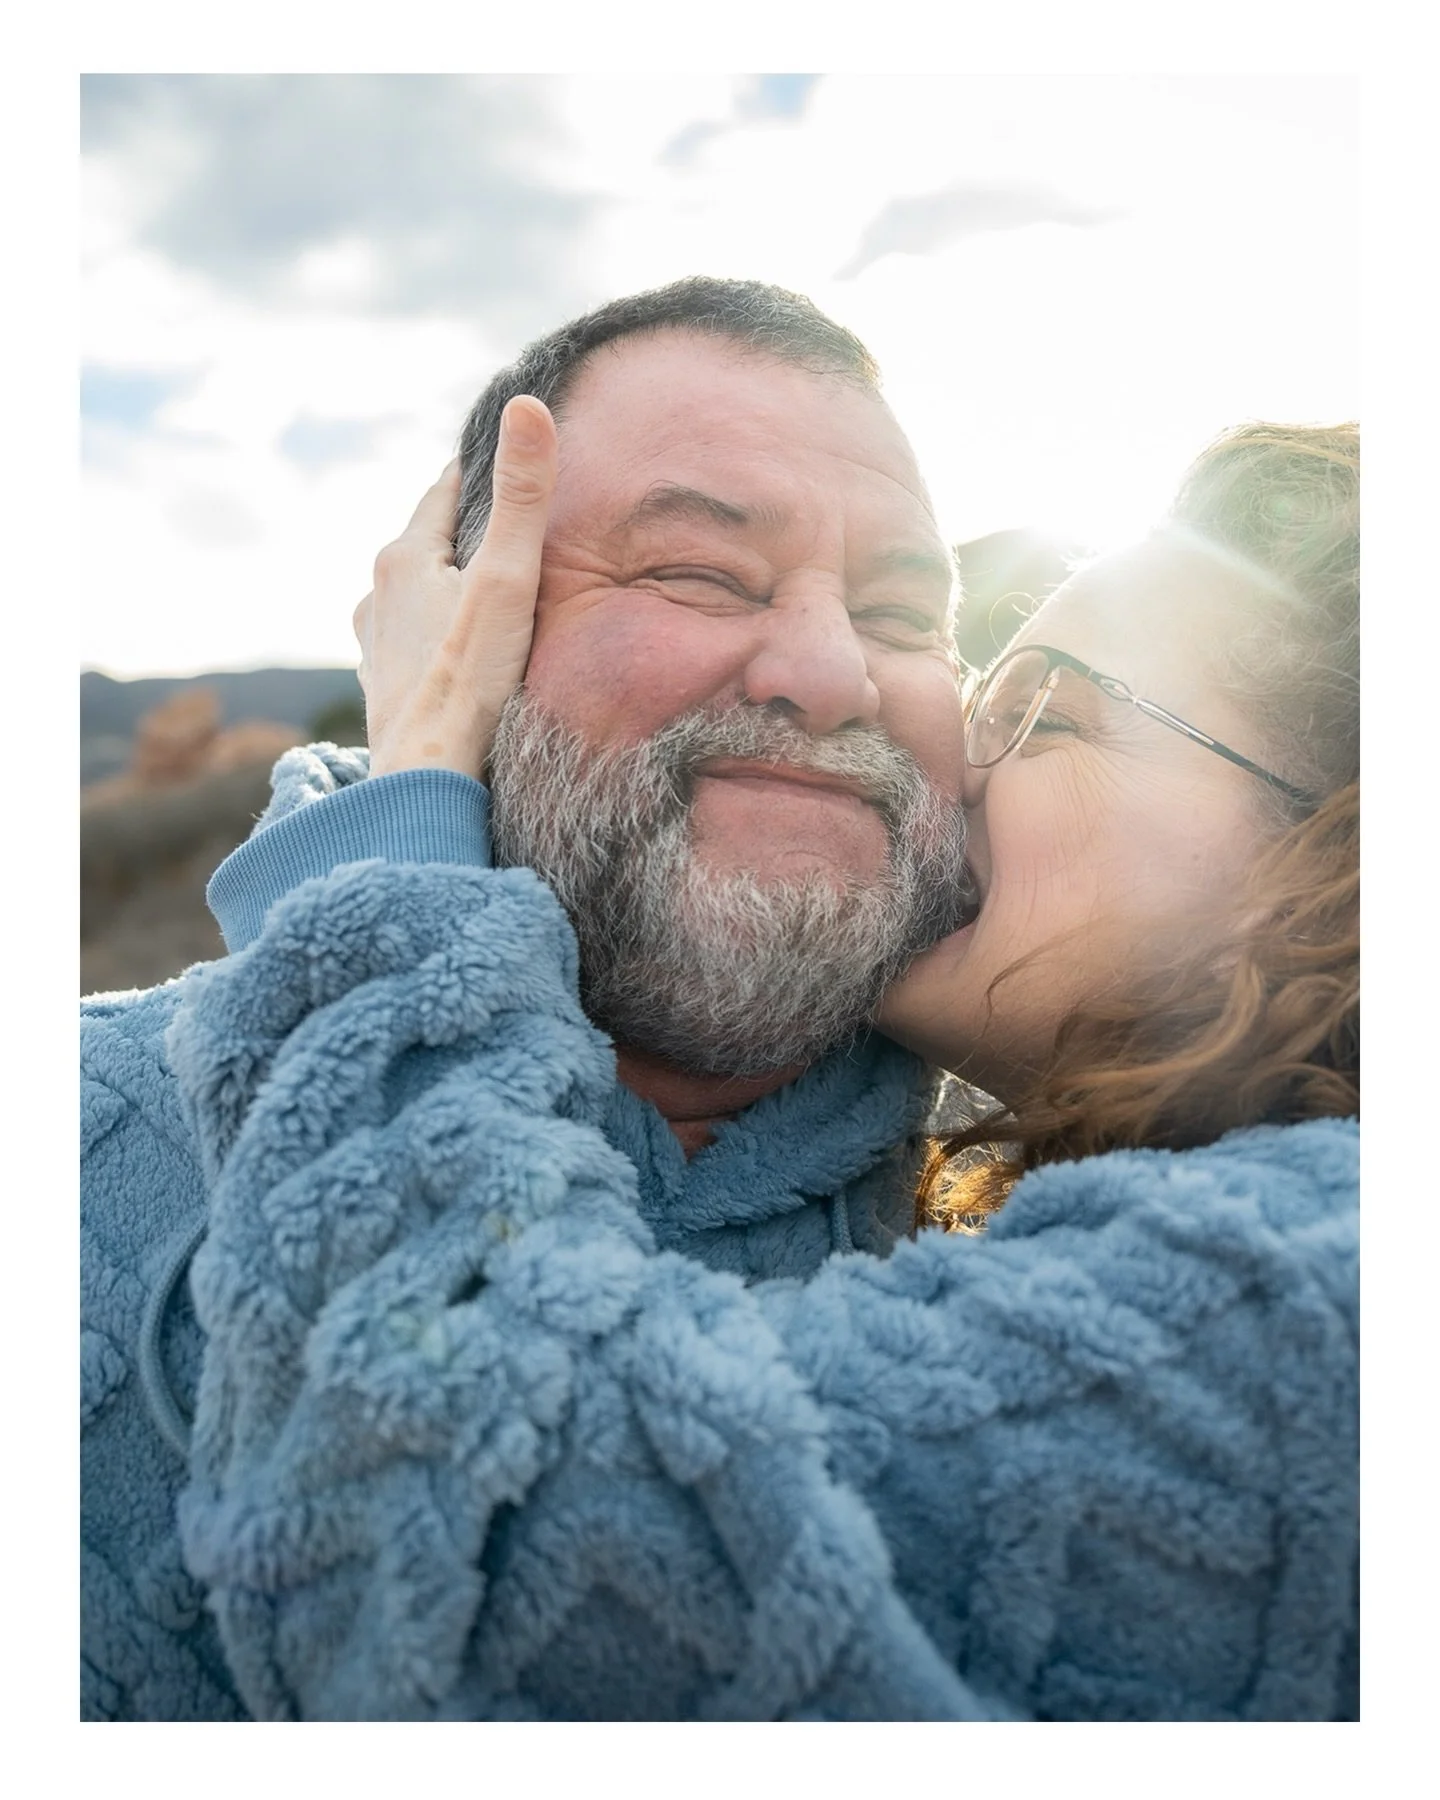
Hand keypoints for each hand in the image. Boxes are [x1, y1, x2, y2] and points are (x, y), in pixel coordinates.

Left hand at [355, 395, 557, 780]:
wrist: (426, 781)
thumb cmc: (470, 683)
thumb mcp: (508, 579)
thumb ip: (522, 497)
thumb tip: (527, 405)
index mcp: (404, 557)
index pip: (446, 491)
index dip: (484, 475)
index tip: (515, 465)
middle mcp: (376, 594)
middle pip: (431, 544)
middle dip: (471, 538)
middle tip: (519, 536)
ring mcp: (375, 645)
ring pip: (418, 597)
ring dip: (451, 591)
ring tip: (494, 598)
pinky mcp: (383, 689)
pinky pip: (413, 644)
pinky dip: (438, 638)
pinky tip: (460, 656)